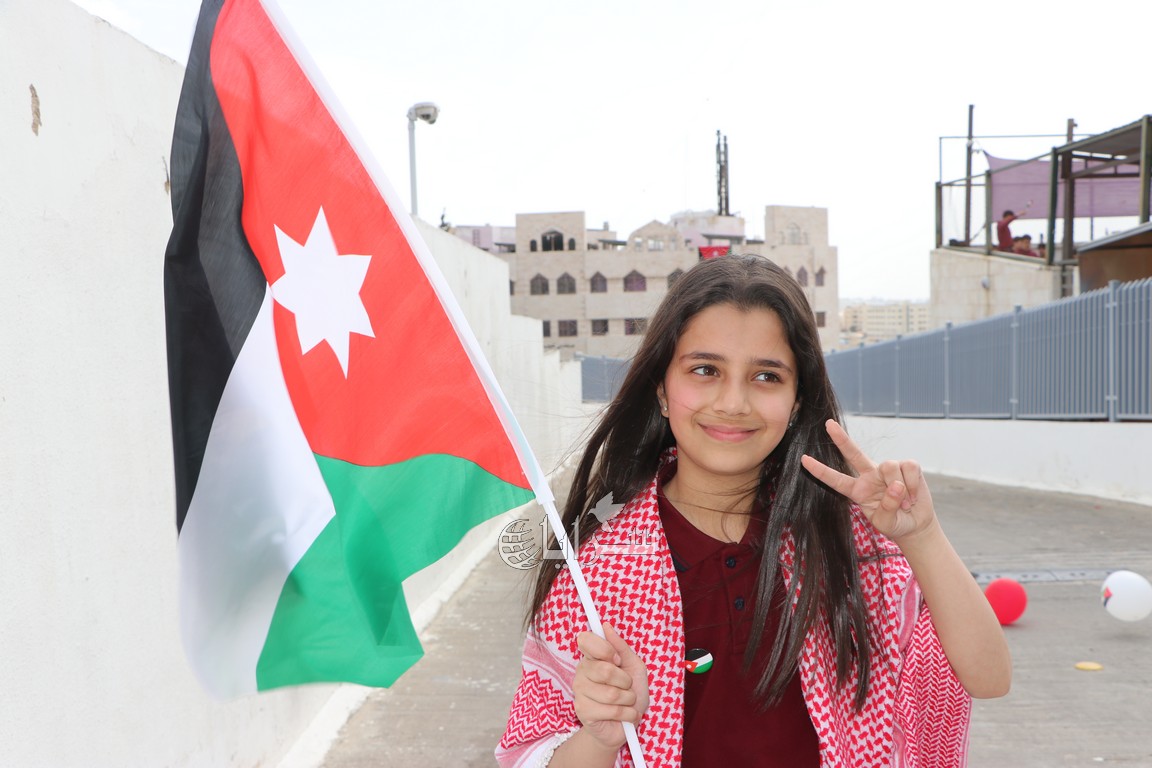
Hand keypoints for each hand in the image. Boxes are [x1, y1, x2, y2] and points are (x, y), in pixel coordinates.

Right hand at [572, 622, 649, 750]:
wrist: (626, 725)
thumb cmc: (630, 694)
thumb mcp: (634, 667)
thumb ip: (622, 647)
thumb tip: (606, 627)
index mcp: (592, 658)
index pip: (586, 640)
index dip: (605, 649)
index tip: (618, 660)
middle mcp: (581, 672)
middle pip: (605, 670)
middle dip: (626, 681)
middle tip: (626, 687)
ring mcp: (580, 692)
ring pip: (611, 694)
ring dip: (629, 700)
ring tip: (627, 703)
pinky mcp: (583, 711)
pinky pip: (612, 710)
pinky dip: (627, 715)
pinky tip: (625, 716)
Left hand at [800, 419, 937, 544]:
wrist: (915, 523)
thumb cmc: (895, 523)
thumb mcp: (886, 523)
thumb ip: (887, 508)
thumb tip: (895, 485)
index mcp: (858, 490)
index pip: (836, 480)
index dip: (820, 471)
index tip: (803, 460)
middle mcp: (869, 475)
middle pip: (853, 454)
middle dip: (841, 439)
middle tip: (828, 424)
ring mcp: (887, 469)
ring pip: (888, 465)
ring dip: (900, 487)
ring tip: (905, 503)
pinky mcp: (907, 466)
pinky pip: (909, 468)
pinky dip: (913, 484)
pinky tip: (913, 497)